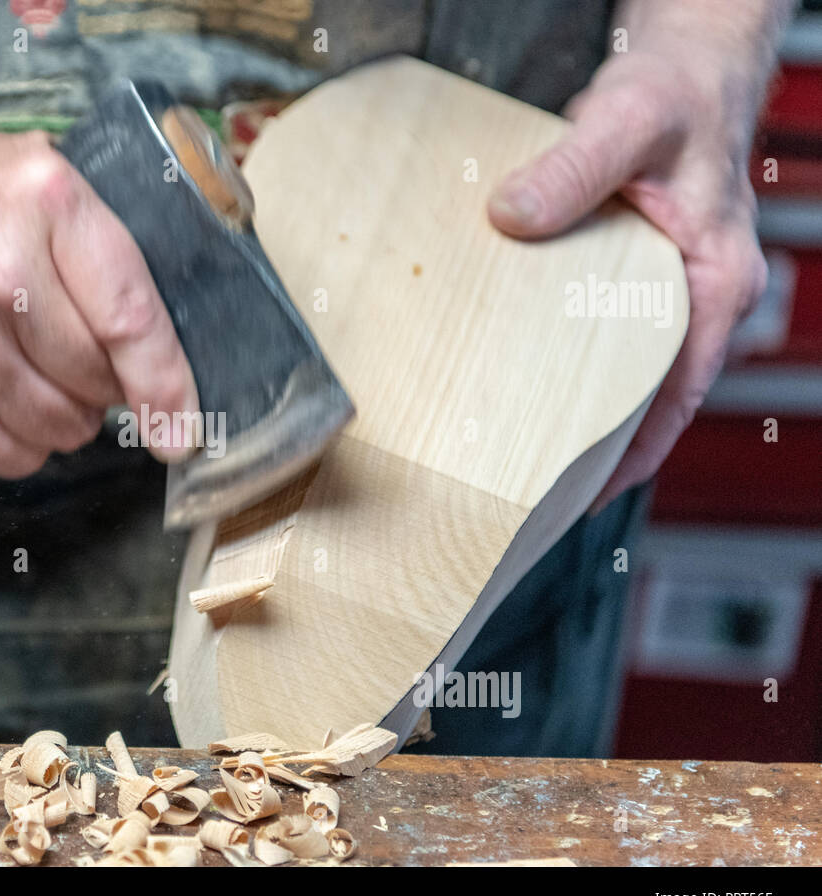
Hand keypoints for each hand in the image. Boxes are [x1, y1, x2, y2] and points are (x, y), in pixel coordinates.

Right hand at [0, 123, 198, 478]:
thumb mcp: (29, 169)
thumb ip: (95, 237)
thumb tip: (161, 332)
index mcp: (46, 207)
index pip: (132, 320)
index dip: (167, 386)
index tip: (183, 428)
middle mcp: (1, 275)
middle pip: (96, 380)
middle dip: (110, 391)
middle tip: (91, 369)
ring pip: (57, 425)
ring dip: (69, 422)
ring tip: (49, 383)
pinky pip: (2, 453)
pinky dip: (23, 448)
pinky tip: (14, 410)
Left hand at [487, 3, 787, 510]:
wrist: (683, 68)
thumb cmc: (674, 92)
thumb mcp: (625, 123)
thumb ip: (572, 168)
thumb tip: (511, 215)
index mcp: (716, 280)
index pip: (678, 394)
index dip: (633, 452)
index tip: (581, 495)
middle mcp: (699, 296)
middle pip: (650, 397)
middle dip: (598, 450)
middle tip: (530, 494)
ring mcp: (669, 291)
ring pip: (626, 370)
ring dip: (581, 411)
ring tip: (516, 455)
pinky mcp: (635, 277)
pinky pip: (605, 336)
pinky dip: (570, 364)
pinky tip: (519, 379)